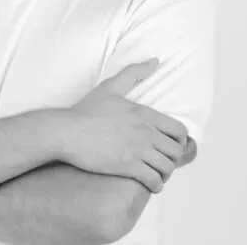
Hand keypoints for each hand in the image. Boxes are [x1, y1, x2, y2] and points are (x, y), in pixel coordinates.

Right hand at [63, 59, 187, 192]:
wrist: (66, 132)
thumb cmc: (86, 110)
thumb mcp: (111, 87)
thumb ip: (134, 72)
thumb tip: (155, 61)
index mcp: (144, 113)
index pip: (179, 131)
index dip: (180, 141)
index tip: (170, 145)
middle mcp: (145, 132)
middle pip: (176, 151)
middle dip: (173, 158)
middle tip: (162, 160)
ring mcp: (137, 150)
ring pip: (167, 168)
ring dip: (165, 173)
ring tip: (156, 172)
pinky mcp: (127, 167)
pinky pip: (154, 181)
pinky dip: (156, 185)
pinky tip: (149, 183)